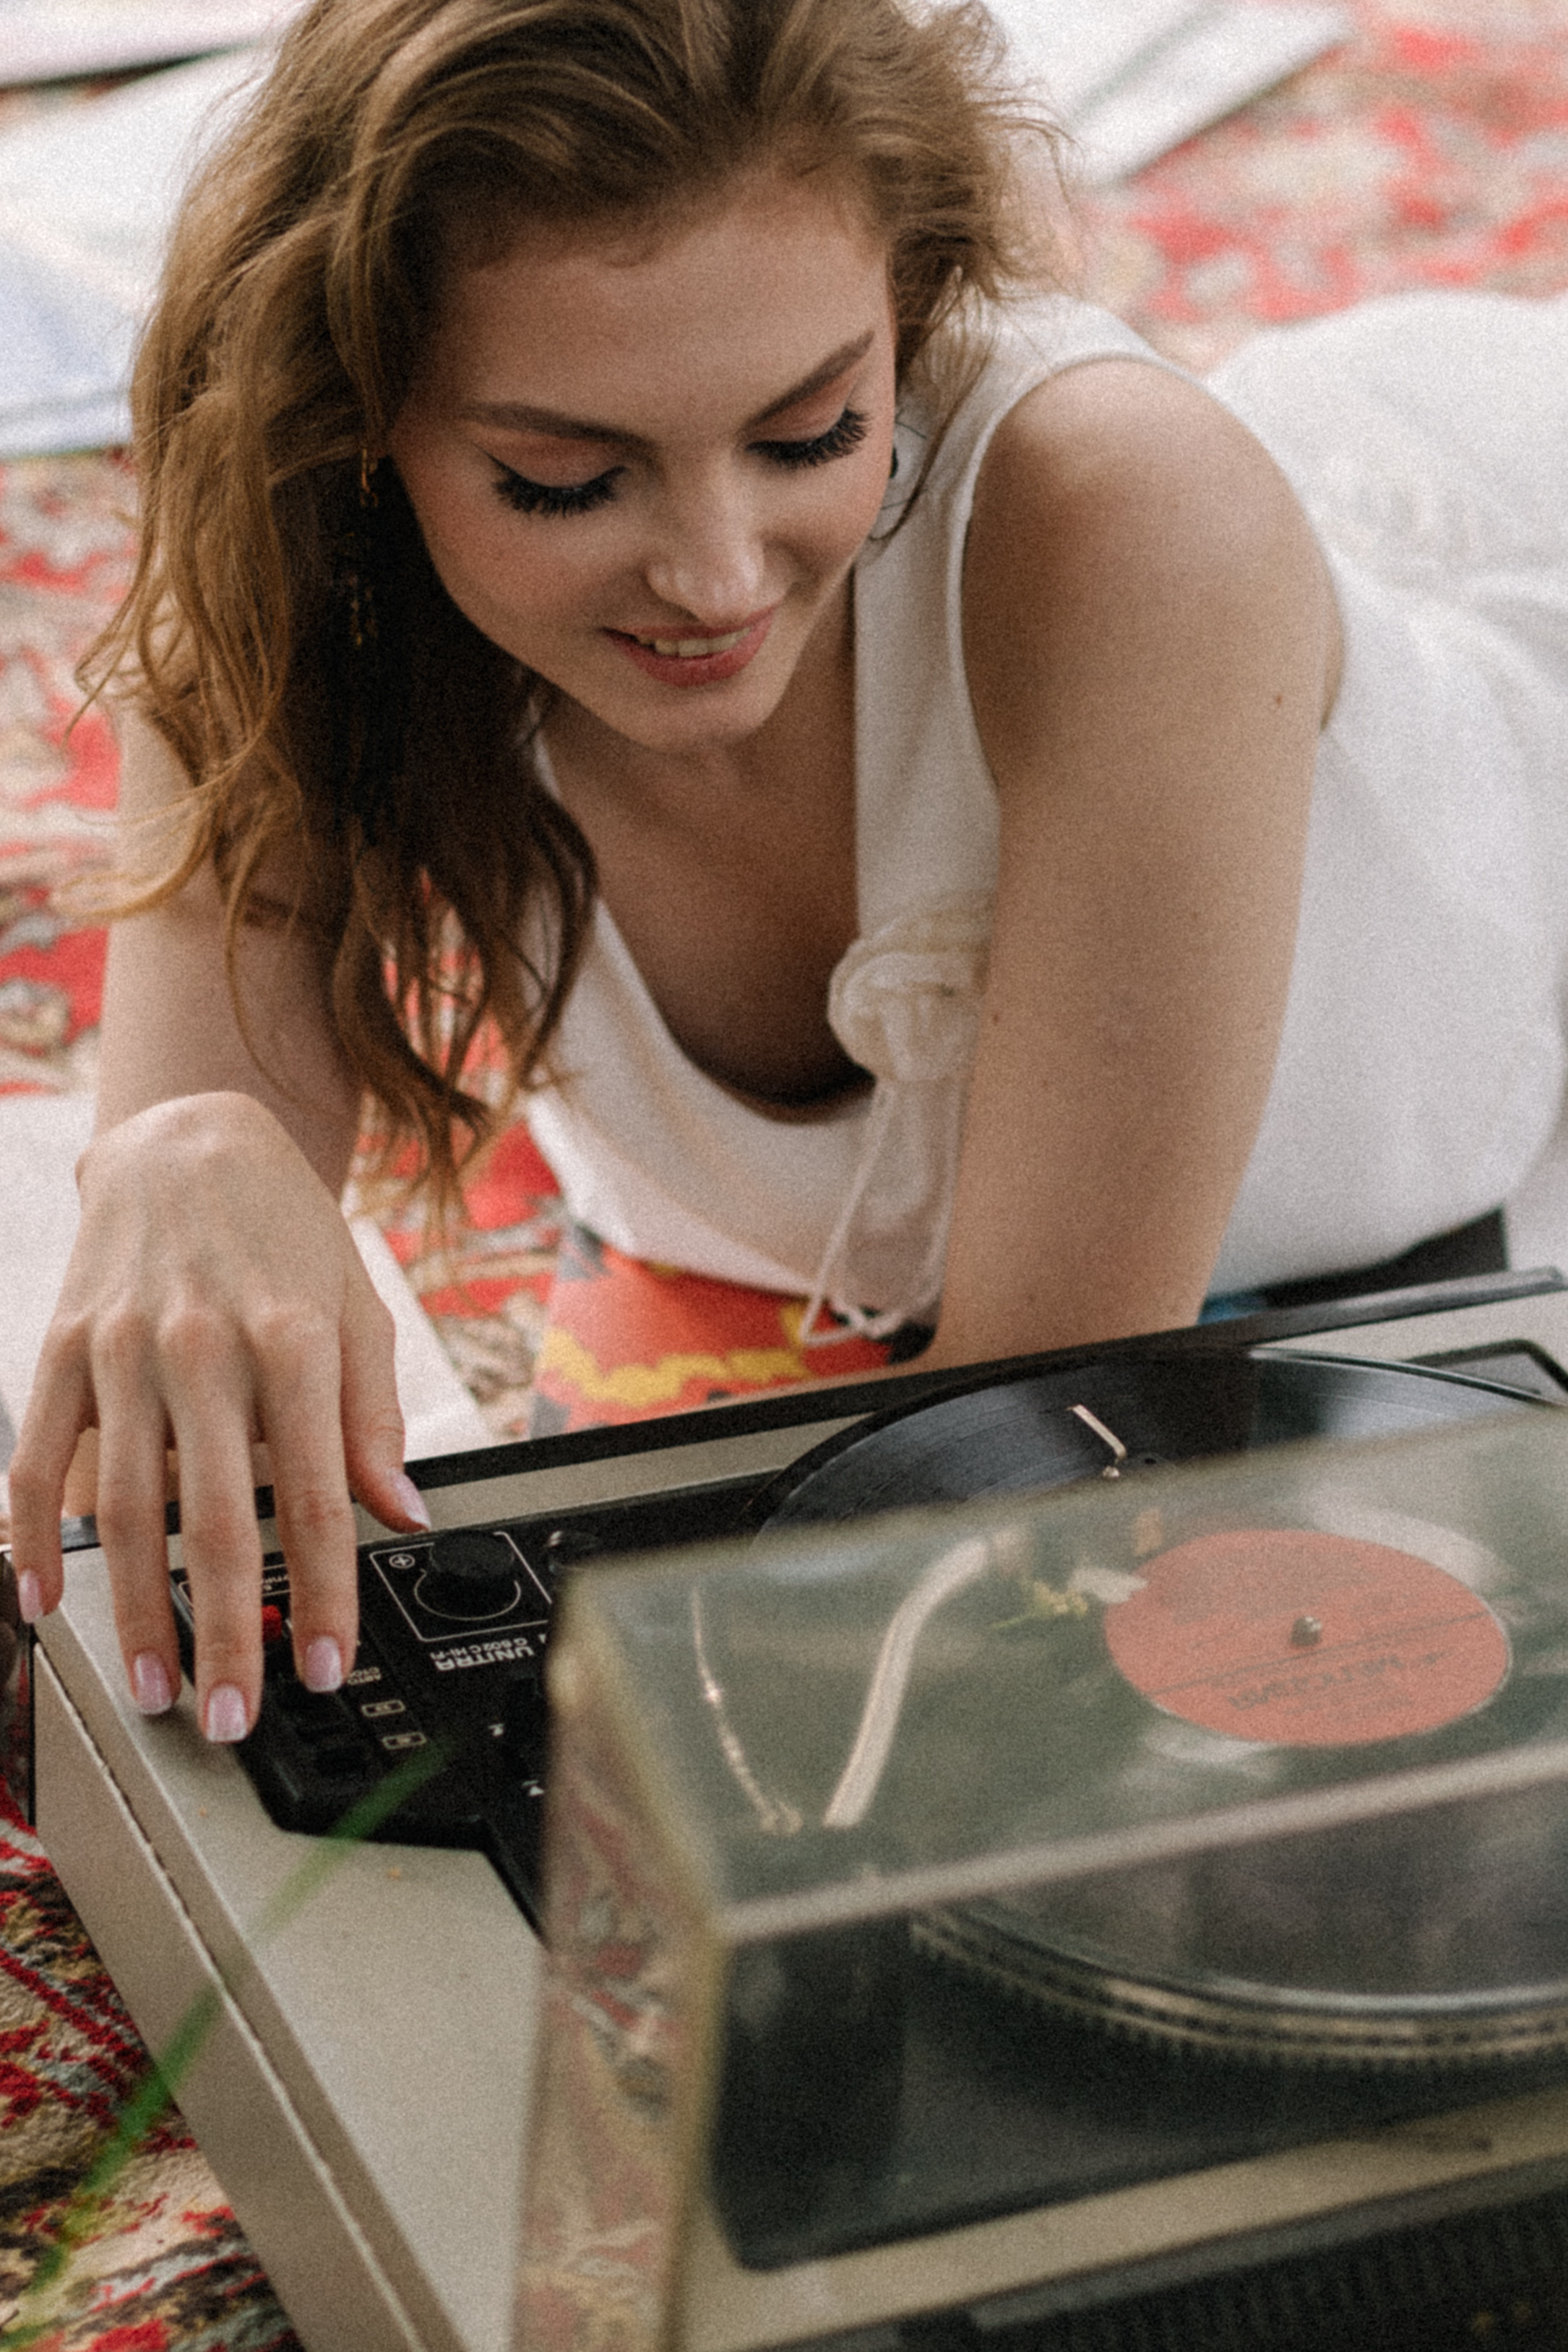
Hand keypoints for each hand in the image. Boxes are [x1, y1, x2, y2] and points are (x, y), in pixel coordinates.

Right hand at [8, 1092, 430, 1739]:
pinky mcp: (62, 1348)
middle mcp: (207, 1347)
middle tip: (232, 1716)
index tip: (325, 1667)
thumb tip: (402, 1512)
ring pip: (126, 1505)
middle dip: (226, 1630)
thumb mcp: (357, 1309)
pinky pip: (37, 1456)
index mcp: (294, 1342)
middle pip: (217, 1519)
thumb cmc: (285, 1233)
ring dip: (136, 1611)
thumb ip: (373, 1419)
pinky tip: (44, 1601)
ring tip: (156, 1687)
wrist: (190, 1139)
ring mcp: (125, 1350)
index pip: (316, 1497)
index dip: (324, 1594)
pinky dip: (34, 1535)